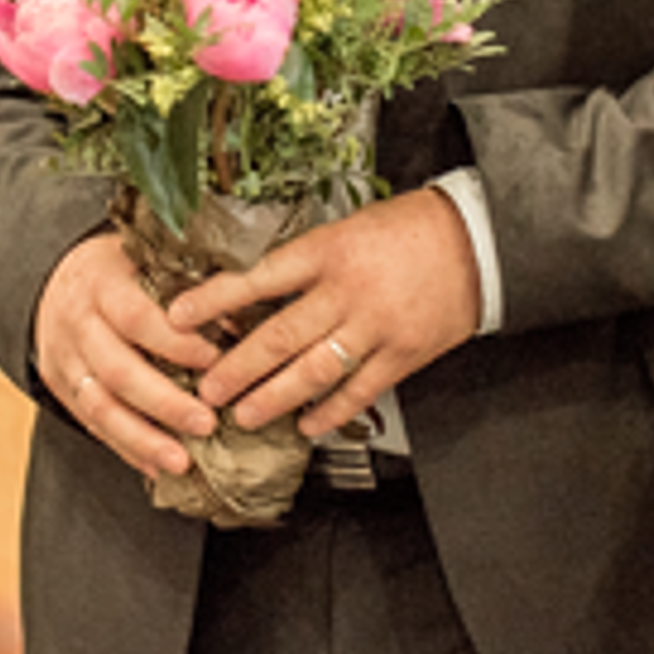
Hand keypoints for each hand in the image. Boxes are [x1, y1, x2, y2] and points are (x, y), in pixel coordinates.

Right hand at [33, 230, 220, 477]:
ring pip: (100, 407)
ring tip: (181, 462)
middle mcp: (79, 323)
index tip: (213, 360)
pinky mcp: (61, 389)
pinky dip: (126, 449)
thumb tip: (238, 320)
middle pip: (118, 370)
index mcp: (102, 283)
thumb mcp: (144, 258)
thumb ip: (184, 284)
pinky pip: (92, 426)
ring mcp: (66, 360)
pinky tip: (156, 467)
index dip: (174, 343)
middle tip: (206, 423)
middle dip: (164, 403)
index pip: (136, 317)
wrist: (54, 279)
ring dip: (143, 439)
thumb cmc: (116, 269)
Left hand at [166, 189, 480, 437]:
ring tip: (244, 414)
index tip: (176, 317)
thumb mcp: (347, 228)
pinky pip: (359, 391)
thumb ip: (306, 262)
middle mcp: (347, 291)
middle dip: (236, 368)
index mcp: (327, 251)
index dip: (213, 300)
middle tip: (207, 391)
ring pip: (313, 371)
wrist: (476, 241)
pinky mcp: (403, 354)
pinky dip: (329, 412)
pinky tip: (307, 424)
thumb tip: (254, 292)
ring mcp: (376, 327)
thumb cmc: (408, 230)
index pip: (258, 279)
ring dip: (273, 397)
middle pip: (279, 337)